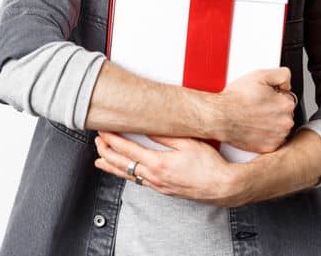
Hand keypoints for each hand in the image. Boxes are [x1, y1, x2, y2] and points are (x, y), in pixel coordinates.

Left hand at [94, 131, 248, 207]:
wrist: (224, 187)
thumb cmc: (210, 165)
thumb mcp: (188, 143)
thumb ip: (165, 136)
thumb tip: (148, 127)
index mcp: (158, 163)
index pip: (127, 150)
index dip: (112, 139)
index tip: (102, 131)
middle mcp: (154, 177)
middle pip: (122, 164)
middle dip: (106, 152)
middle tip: (96, 142)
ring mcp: (158, 186)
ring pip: (128, 176)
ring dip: (112, 167)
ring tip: (99, 161)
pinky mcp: (164, 191)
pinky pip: (139, 182)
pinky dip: (127, 176)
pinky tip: (125, 173)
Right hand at [211, 68, 296, 152]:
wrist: (219, 116)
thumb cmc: (235, 99)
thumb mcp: (259, 75)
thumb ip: (282, 75)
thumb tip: (287, 83)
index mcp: (285, 104)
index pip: (288, 98)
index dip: (275, 96)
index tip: (264, 98)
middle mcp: (285, 122)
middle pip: (285, 114)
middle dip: (274, 110)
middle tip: (257, 107)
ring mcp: (277, 136)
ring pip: (280, 128)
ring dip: (271, 123)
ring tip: (254, 117)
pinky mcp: (269, 147)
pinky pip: (273, 141)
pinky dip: (266, 136)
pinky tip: (254, 128)